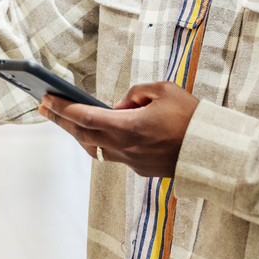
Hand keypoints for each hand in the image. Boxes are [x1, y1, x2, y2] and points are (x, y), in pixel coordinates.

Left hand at [39, 81, 199, 176]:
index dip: (63, 109)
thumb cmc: (192, 118)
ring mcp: (132, 161)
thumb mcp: (164, 90)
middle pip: (83, 135)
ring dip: (78, 133)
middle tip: (43, 106)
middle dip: (61, 120)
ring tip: (65, 118)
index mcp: (129, 127)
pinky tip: (96, 130)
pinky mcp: (141, 168)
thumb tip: (119, 106)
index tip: (45, 99)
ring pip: (95, 147)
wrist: (215, 151)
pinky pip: (113, 153)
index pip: (86, 118)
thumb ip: (135, 93)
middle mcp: (125, 148)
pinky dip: (100, 141)